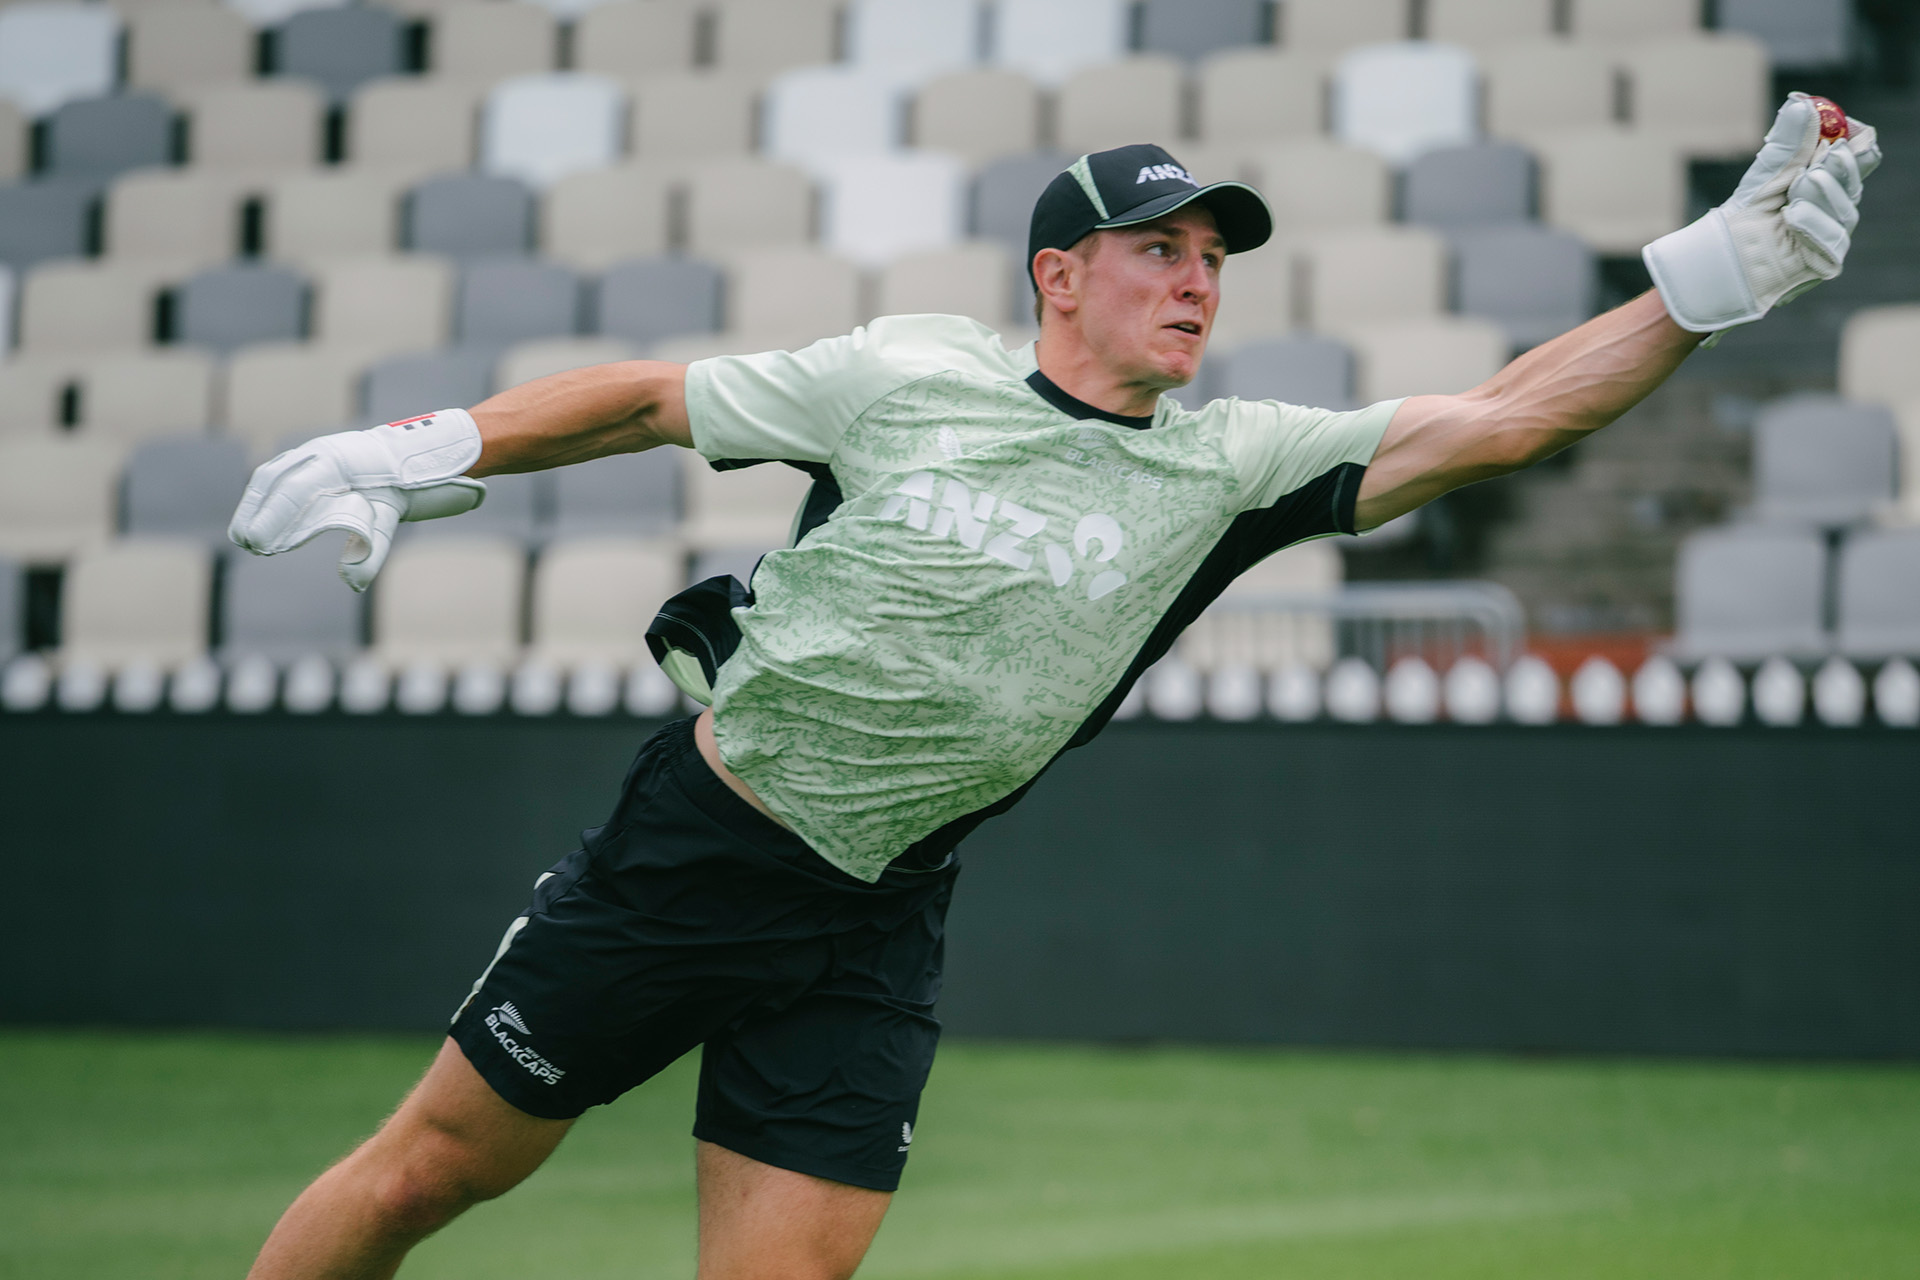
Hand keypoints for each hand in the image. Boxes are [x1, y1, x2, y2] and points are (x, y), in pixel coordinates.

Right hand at [228, 409, 487, 591]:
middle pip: (275, 479)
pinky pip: (279, 472)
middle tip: (245, 543)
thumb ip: (372, 551)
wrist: (414, 457)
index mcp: (340, 462)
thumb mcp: (391, 519)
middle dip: (254, 512)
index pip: (295, 489)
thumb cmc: (402, 489)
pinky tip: (256, 515)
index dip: (272, 517)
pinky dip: (264, 494)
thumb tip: (353, 583)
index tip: (257, 542)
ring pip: (273, 473)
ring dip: (254, 503)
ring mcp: (313, 449)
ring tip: (243, 535)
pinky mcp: (309, 455)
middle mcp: (321, 450)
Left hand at [1643, 93, 1880, 334]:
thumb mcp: (1766, 173)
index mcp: (1827, 182)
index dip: (1858, 142)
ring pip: (1844, 211)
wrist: (1722, 257)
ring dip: (1820, 196)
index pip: (1857, 158)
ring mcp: (1832, 236)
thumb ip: (1786, 142)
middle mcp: (1835, 208)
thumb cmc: (1745, 217)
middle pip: (1854, 183)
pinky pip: (1831, 241)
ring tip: (1796, 191)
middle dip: (1839, 169)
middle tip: (1828, 154)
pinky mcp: (1825, 262)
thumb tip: (1801, 104)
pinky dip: (1813, 224)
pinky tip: (1794, 216)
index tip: (1850, 126)